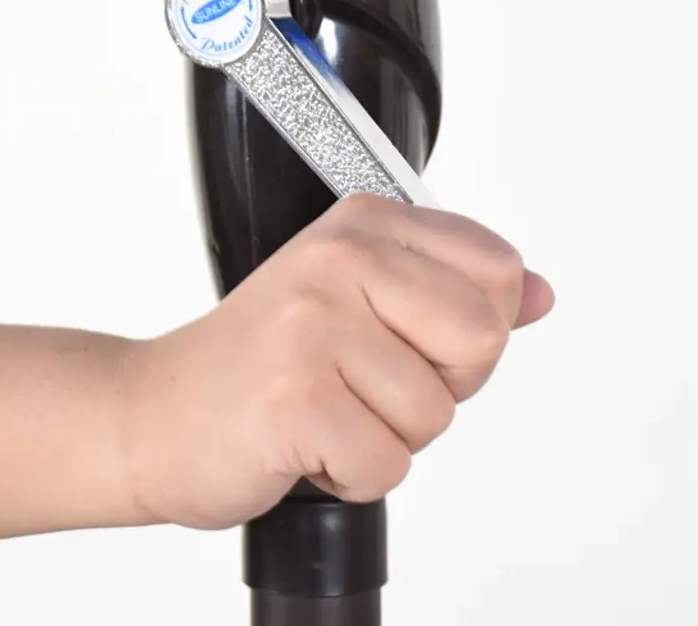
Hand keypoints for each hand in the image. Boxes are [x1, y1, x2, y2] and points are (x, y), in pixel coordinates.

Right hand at [121, 193, 554, 529]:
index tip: (408, 336)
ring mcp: (314, 323)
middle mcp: (340, 258)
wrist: (160, 412)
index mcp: (364, 223)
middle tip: (365, 380)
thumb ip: (454, 291)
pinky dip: (352, 475)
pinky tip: (304, 440)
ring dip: (387, 435)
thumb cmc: (261, 358)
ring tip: (325, 406)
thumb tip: (537, 294)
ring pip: (436, 414)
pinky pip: (388, 466)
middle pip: (482, 338)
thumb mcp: (361, 297)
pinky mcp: (294, 396)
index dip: (468, 327)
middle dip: (438, 384)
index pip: (497, 270)